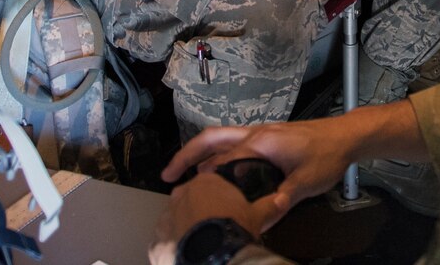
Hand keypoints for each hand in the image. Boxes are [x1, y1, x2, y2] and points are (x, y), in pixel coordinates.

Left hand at [150, 163, 285, 264]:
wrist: (212, 256)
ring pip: (175, 219)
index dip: (218, 196)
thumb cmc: (234, 229)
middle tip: (214, 226)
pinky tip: (187, 254)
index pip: (209, 183)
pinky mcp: (157, 241)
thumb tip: (282, 200)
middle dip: (199, 210)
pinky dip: (174, 247)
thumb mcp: (257, 215)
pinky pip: (165, 242)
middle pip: (189, 199)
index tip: (226, 209)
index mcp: (205, 183)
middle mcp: (181, 195)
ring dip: (185, 228)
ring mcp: (166, 217)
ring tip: (201, 243)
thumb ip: (269, 205)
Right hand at [163, 116, 361, 216]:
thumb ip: (280, 202)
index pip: (223, 158)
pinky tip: (214, 172)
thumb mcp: (305, 183)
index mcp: (261, 142)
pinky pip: (232, 142)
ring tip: (182, 175)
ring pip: (220, 138)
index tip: (185, 192)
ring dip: (199, 152)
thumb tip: (258, 220)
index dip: (204, 176)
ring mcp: (259, 133)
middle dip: (186, 154)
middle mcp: (255, 133)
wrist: (345, 136)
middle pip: (211, 138)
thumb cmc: (327, 154)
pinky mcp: (266, 137)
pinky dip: (215, 153)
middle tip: (167, 174)